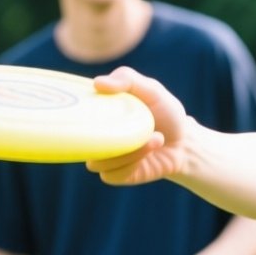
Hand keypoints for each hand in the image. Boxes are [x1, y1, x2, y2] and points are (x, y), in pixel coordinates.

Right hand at [86, 68, 189, 185]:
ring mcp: (105, 158)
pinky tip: (151, 149)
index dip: (75, 112)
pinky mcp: (118, 175)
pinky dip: (132, 163)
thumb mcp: (151, 89)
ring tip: (155, 137)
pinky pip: (112, 175)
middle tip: (134, 126)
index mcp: (96, 114)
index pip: (72, 115)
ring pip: (96, 162)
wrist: (184, 142)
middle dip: (105, 136)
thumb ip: (127, 79)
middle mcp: (96, 137)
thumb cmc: (164, 112)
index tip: (97, 106)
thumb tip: (97, 83)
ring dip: (126, 151)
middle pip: (79, 143)